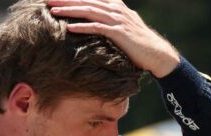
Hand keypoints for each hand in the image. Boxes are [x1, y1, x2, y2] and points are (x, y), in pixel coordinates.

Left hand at [47, 0, 179, 77]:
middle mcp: (116, 9)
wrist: (157, 54)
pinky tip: (70, 28)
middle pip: (86, 1)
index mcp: (115, 6)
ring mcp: (118, 20)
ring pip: (89, 11)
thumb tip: (97, 20)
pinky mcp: (119, 33)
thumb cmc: (139, 44)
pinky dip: (83, 27)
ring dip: (70, 10)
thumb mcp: (124, 27)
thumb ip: (111, 20)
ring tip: (53, 10)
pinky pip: (97, 28)